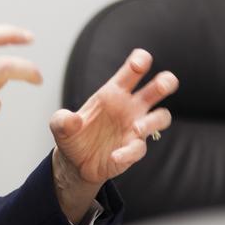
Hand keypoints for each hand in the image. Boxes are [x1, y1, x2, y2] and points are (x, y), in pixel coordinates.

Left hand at [49, 48, 177, 222]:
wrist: (74, 162)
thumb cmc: (72, 135)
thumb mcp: (59, 126)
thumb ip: (62, 120)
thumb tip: (73, 119)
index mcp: (113, 93)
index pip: (132, 72)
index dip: (139, 62)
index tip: (140, 62)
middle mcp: (129, 107)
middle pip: (157, 89)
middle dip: (165, 82)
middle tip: (163, 83)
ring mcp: (135, 128)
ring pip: (160, 117)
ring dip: (152, 121)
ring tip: (135, 129)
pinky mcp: (134, 149)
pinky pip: (140, 148)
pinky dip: (128, 153)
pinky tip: (114, 156)